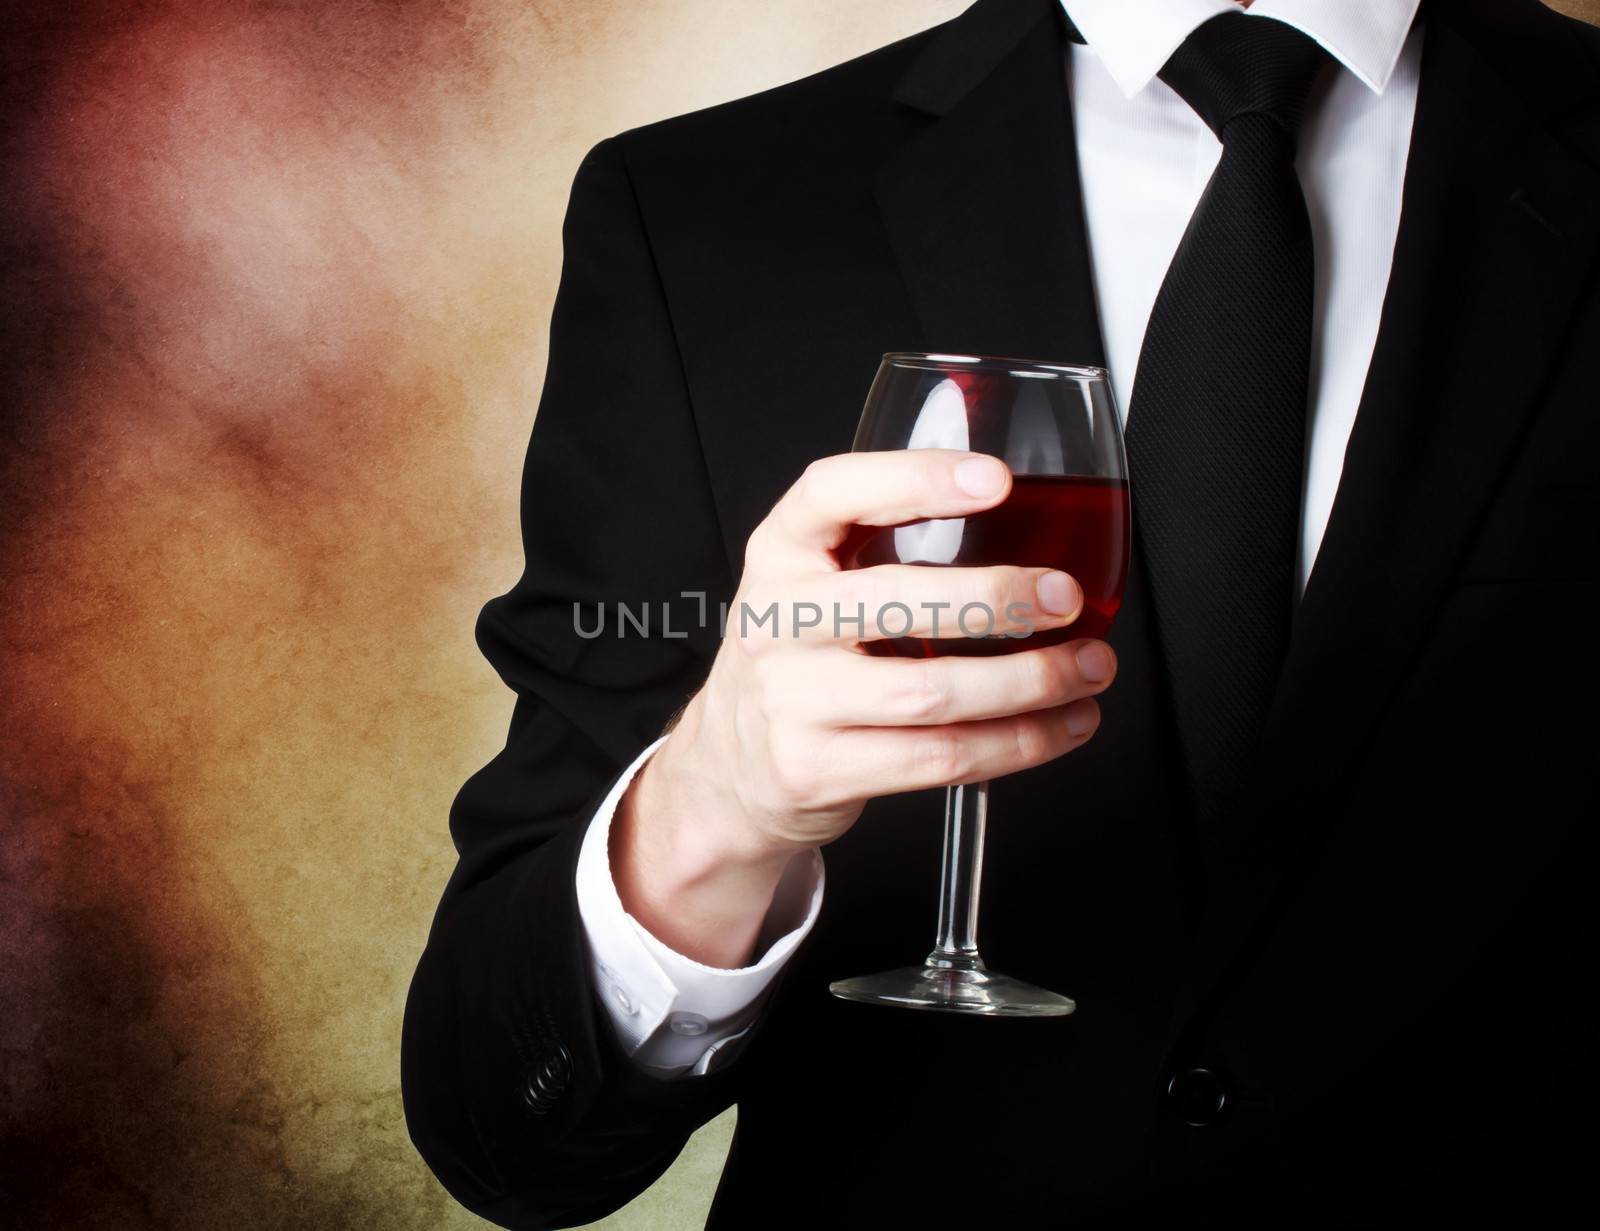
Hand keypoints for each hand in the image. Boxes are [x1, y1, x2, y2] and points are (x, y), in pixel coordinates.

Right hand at [613, 450, 1116, 965]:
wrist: (729, 768)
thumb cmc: (799, 659)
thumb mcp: (812, 583)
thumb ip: (883, 544)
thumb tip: (1026, 519)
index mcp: (779, 552)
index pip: (834, 493)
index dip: (916, 478)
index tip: (996, 480)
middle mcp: (777, 621)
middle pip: (895, 601)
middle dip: (999, 597)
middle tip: (1066, 596)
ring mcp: (792, 701)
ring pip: (931, 694)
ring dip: (1030, 684)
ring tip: (1087, 668)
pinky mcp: (818, 770)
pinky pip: (939, 759)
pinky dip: (1018, 744)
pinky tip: (1059, 726)